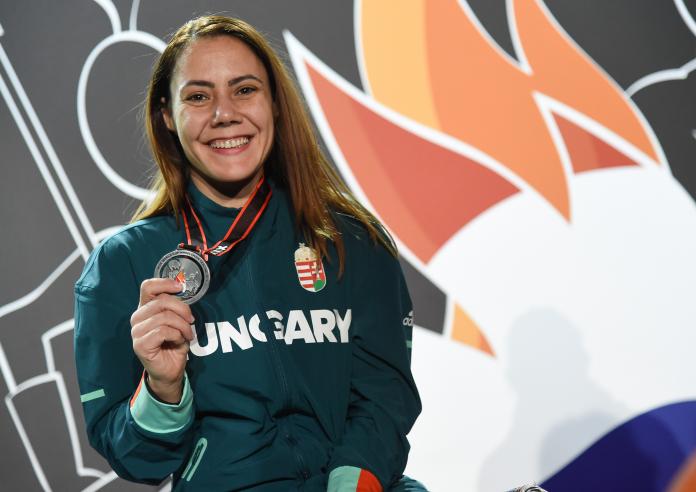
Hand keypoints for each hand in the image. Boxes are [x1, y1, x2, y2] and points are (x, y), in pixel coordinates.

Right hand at [130, 278, 194, 402]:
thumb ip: (176, 307)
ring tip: (187, 334)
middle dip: (182, 309)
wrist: (170, 370)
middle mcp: (137, 317)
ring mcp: (136, 331)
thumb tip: (182, 290)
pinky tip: (178, 340)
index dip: (164, 283)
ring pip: (164, 317)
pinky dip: (177, 335)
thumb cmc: (173, 344)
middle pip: (161, 302)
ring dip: (182, 325)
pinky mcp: (140, 344)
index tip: (180, 287)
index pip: (148, 287)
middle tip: (191, 320)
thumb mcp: (178, 321)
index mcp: (145, 308)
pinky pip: (163, 331)